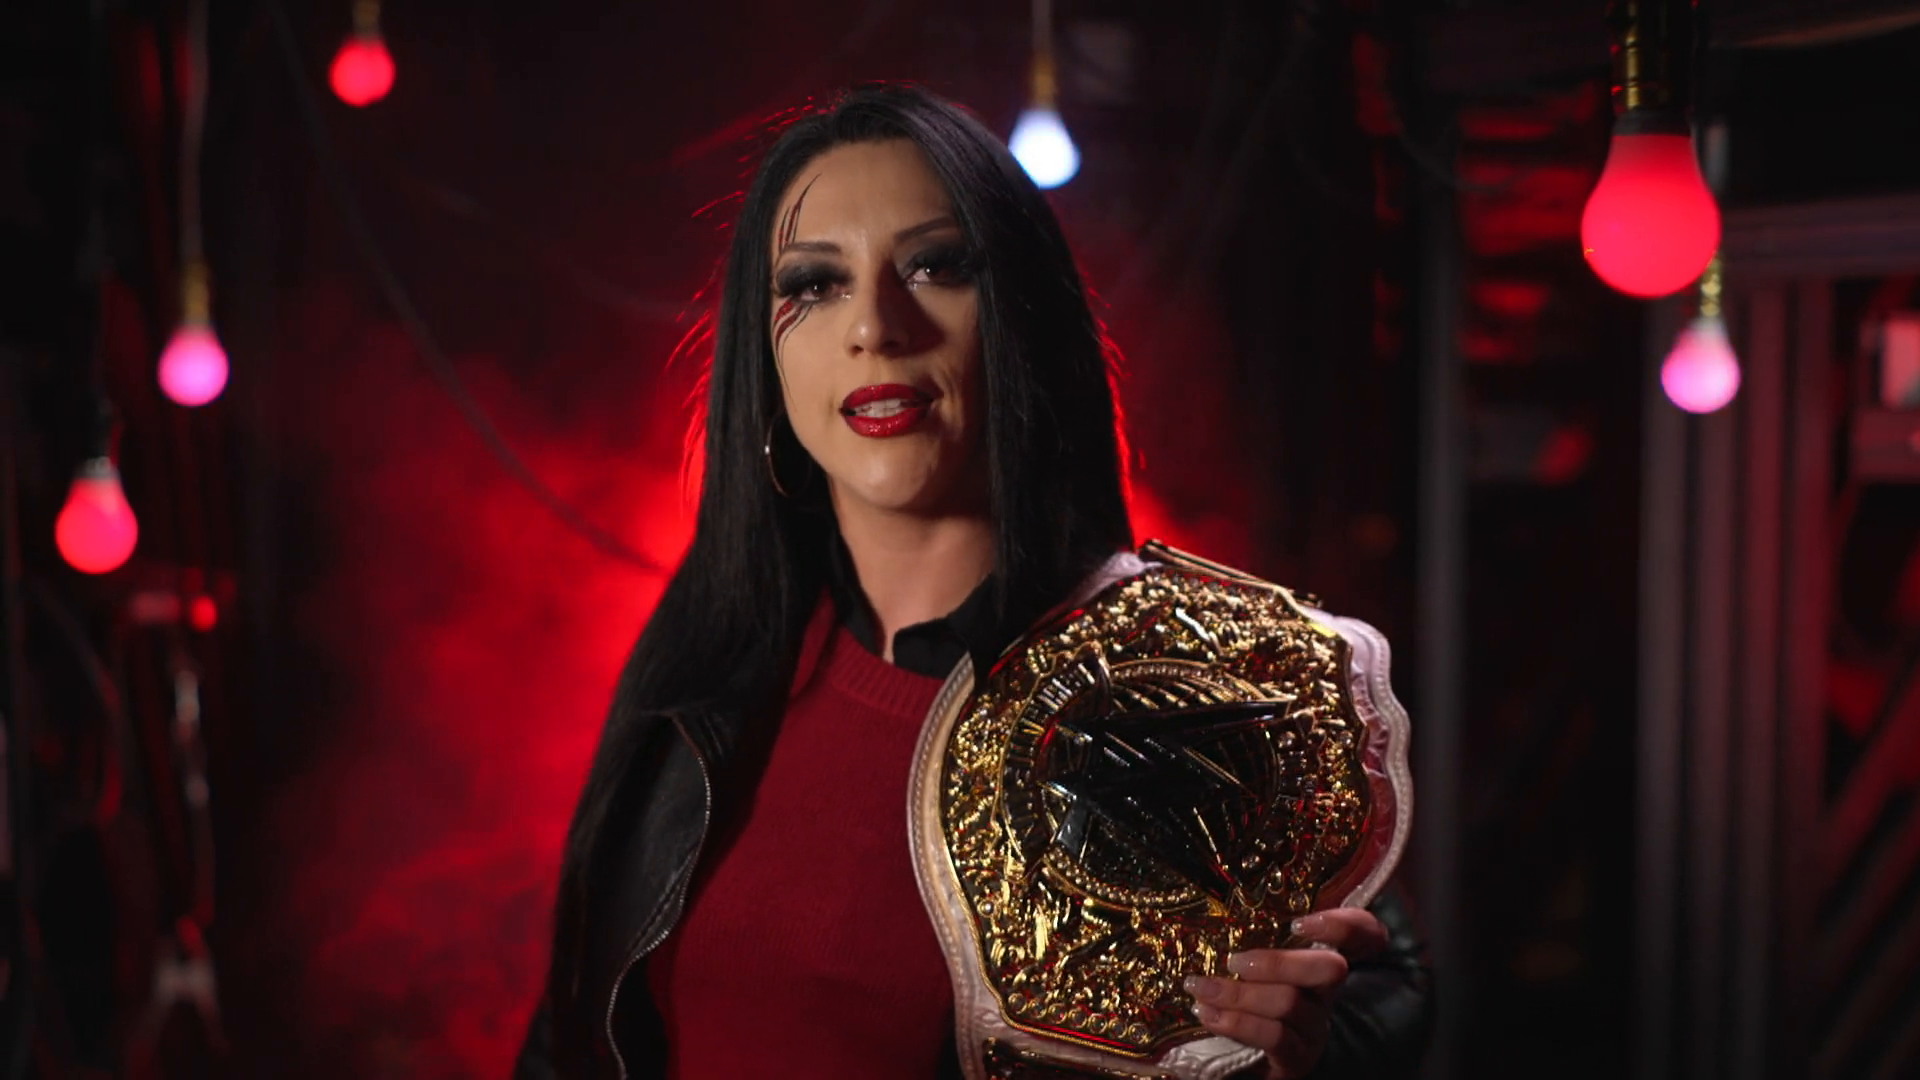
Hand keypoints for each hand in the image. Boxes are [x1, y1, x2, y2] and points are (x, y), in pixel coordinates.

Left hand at [1183, 908, 1388, 1078]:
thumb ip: (1253, 948)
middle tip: (1233, 962)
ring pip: (1290, 1001)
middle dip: (1278, 962)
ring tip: (1200, 988)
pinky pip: (1273, 1036)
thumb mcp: (1253, 972)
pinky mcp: (1298, 1059)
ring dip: (1238, 993)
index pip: (1362, 933)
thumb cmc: (1247, 1008)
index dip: (1344, 924)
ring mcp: (1316, 1028)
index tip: (1299, 923)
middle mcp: (1327, 996)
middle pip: (1329, 968)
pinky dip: (1236, 1022)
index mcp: (1320, 964)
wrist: (1244, 1067)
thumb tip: (1216, 923)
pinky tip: (1208, 1013)